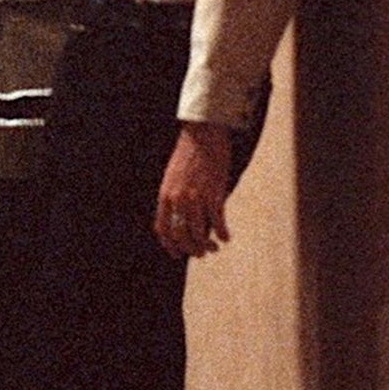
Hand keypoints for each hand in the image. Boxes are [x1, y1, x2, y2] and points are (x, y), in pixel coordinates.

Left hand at [154, 121, 233, 257]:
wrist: (203, 136)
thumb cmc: (189, 155)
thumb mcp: (172, 177)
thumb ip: (174, 197)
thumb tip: (181, 218)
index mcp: (164, 195)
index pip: (162, 228)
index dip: (170, 245)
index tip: (178, 254)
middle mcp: (177, 199)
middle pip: (180, 235)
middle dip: (190, 249)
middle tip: (201, 253)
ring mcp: (195, 197)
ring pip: (198, 232)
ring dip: (206, 245)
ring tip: (213, 247)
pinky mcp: (214, 193)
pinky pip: (217, 221)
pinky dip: (222, 233)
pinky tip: (226, 237)